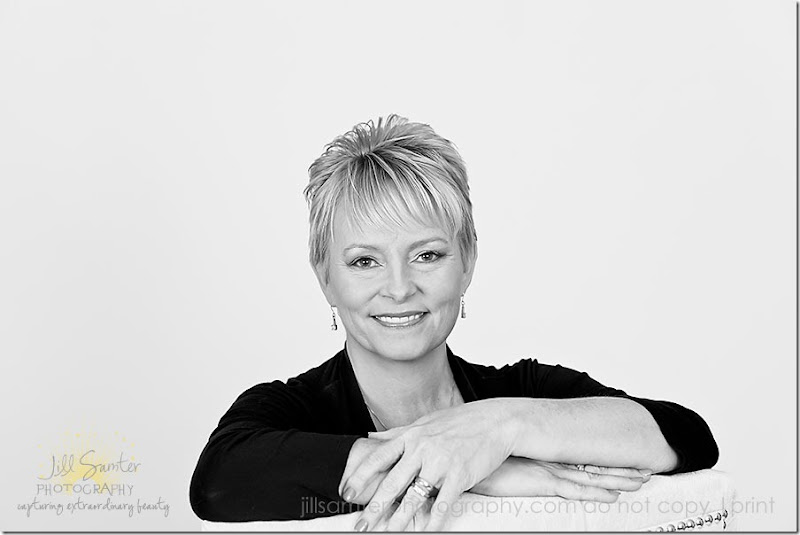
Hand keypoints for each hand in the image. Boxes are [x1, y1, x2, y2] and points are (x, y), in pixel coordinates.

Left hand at [339, 399, 516, 531]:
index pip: (378, 458)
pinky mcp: (460, 475)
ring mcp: (441, 462)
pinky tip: (425, 532)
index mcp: (411, 436)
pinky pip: (443, 503)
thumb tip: (370, 438)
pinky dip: (434, 521)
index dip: (360, 477)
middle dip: (374, 508)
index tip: (346, 493)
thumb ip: (396, 433)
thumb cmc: (459, 422)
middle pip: (392, 483)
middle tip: (361, 526)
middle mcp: (422, 448)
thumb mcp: (424, 422)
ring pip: (414, 497)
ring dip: (399, 521)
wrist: (496, 421)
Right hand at [470, 457, 649, 499]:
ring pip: (592, 478)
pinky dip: (595, 493)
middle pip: (594, 466)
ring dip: (617, 480)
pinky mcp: (541, 482)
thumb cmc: (481, 459)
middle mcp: (551, 461)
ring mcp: (548, 470)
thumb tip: (519, 467)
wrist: (468, 452)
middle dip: (621, 469)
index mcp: (545, 455)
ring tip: (641, 482)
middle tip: (647, 470)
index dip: (606, 461)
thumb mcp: (503, 463)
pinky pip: (575, 491)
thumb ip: (514, 464)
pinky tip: (613, 496)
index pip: (582, 459)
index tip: (625, 462)